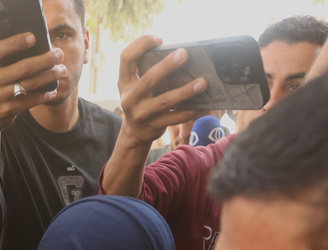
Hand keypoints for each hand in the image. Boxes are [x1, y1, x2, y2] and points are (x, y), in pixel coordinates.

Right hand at [0, 33, 64, 171]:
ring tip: (62, 70)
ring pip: (29, 84)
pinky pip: (30, 101)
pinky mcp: (7, 110)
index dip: (16, 43)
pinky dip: (44, 95)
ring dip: (49, 76)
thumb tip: (5, 26)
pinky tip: (53, 90)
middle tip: (59, 54)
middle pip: (22, 68)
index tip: (33, 37)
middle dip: (45, 60)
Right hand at [116, 35, 205, 149]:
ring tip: (202, 83)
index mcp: (124, 82)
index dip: (141, 44)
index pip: (126, 57)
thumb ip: (145, 69)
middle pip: (148, 79)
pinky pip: (175, 118)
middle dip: (167, 66)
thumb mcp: (135, 85)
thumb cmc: (140, 100)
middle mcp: (129, 98)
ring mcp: (141, 114)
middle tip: (184, 54)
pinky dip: (190, 111)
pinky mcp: (154, 126)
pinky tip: (203, 105)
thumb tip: (174, 52)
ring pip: (165, 101)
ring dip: (185, 91)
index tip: (159, 39)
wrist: (135, 132)